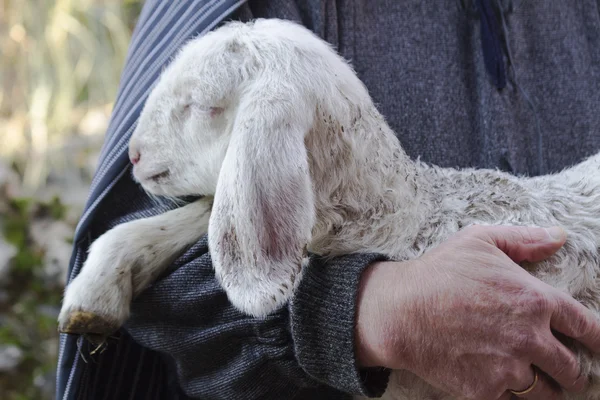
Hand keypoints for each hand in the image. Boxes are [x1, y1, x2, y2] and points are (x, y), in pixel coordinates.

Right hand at [355, 225, 599, 399]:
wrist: (400, 311)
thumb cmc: (438, 272)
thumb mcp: (479, 241)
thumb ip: (524, 239)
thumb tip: (558, 236)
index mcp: (535, 300)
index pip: (586, 327)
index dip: (598, 340)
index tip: (599, 347)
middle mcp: (530, 338)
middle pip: (571, 368)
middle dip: (572, 370)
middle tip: (564, 369)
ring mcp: (509, 368)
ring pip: (548, 392)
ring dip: (546, 388)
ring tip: (538, 383)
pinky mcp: (486, 391)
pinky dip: (512, 395)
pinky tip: (503, 384)